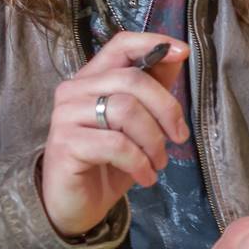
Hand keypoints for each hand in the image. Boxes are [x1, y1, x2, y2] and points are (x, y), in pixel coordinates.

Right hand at [41, 31, 189, 236]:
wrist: (76, 205)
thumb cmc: (109, 161)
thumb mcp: (140, 123)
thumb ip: (154, 87)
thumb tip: (177, 53)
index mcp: (93, 78)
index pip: (121, 44)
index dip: (153, 43)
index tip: (182, 52)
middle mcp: (74, 89)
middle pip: (132, 79)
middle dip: (166, 109)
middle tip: (179, 137)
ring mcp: (66, 115)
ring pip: (126, 110)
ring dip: (153, 141)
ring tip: (158, 162)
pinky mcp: (66, 144)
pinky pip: (116, 144)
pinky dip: (139, 162)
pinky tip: (145, 177)